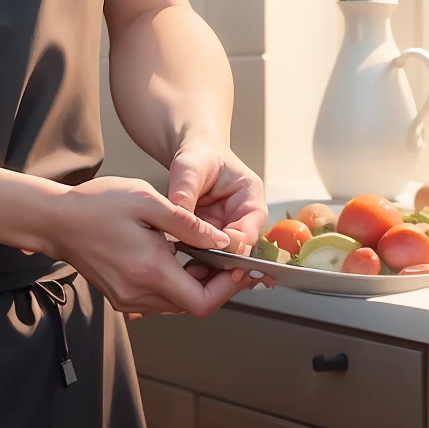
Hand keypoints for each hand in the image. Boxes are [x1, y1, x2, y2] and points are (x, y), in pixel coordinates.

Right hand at [41, 175, 235, 317]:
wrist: (54, 220)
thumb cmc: (94, 205)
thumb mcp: (146, 200)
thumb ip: (187, 223)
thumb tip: (221, 241)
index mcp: (149, 270)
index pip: (202, 302)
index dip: (227, 289)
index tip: (237, 269)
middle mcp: (138, 292)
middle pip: (192, 305)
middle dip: (215, 284)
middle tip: (223, 258)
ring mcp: (127, 298)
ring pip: (176, 304)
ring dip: (194, 284)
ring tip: (199, 255)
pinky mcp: (119, 296)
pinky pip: (158, 300)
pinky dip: (173, 284)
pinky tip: (172, 260)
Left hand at [167, 133, 270, 302]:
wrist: (191, 154)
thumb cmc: (199, 153)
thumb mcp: (191, 164)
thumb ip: (186, 188)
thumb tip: (178, 211)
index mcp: (250, 200)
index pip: (250, 230)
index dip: (235, 244)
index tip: (215, 249)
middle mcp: (242, 220)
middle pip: (237, 250)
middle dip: (220, 262)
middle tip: (200, 270)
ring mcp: (224, 230)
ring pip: (221, 256)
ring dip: (206, 266)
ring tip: (189, 274)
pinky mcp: (207, 237)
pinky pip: (203, 253)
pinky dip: (193, 261)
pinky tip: (179, 269)